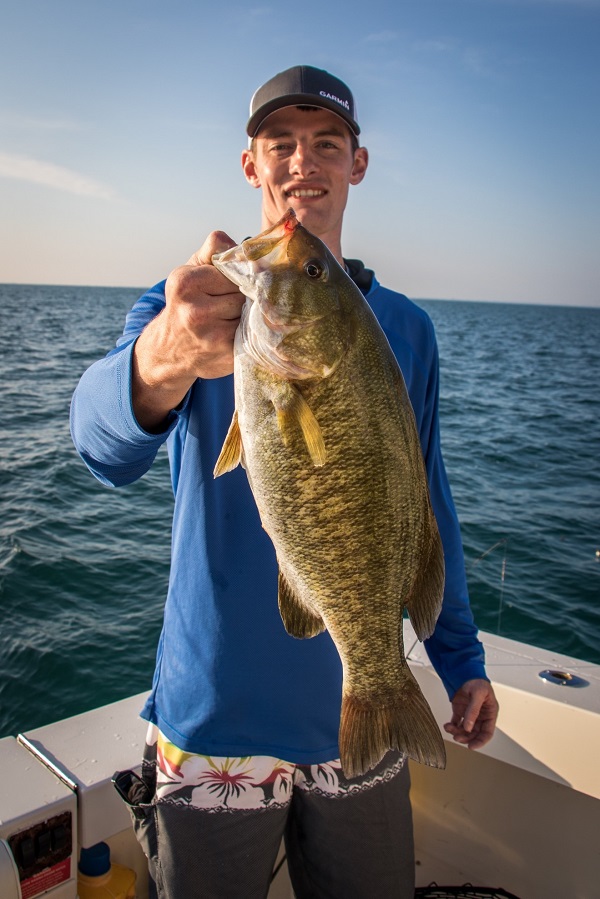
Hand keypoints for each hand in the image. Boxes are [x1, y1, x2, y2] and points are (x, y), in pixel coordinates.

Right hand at [132, 231, 244, 429]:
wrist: (170, 350)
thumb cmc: (187, 301)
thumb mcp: (191, 269)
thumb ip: (215, 248)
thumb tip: (247, 243)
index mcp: (185, 282)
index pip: (234, 269)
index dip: (239, 274)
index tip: (236, 281)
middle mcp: (195, 310)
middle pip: (245, 291)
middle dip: (245, 294)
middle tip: (235, 301)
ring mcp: (211, 335)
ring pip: (252, 311)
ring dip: (250, 312)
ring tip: (236, 316)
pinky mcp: (227, 353)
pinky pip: (254, 332)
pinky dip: (253, 330)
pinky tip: (243, 330)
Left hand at [444, 678, 498, 749]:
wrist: (464, 671)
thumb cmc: (477, 681)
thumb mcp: (478, 695)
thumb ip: (473, 711)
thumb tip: (468, 727)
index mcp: (490, 713)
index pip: (487, 732)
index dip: (480, 741)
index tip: (472, 746)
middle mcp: (481, 716)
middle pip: (475, 733)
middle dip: (466, 737)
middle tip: (457, 738)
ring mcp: (470, 714)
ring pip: (465, 730)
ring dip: (457, 732)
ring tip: (449, 729)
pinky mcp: (460, 711)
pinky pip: (457, 723)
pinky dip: (452, 726)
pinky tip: (447, 725)